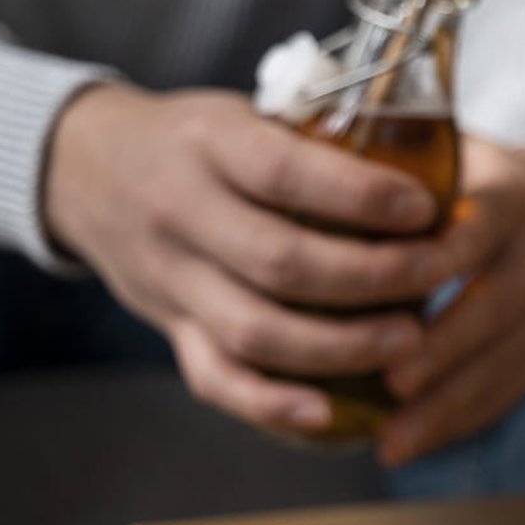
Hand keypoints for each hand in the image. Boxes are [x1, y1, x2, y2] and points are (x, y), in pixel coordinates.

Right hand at [44, 84, 463, 432]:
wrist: (87, 168)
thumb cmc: (198, 139)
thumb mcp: (245, 112)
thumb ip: (316, 136)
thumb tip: (429, 159)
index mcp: (209, 145)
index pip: (284, 172)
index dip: (360, 196)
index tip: (425, 208)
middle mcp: (181, 213)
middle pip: (280, 261)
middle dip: (372, 275)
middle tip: (437, 272)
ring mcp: (171, 279)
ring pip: (255, 330)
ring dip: (341, 345)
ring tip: (410, 339)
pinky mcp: (169, 327)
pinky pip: (215, 378)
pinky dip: (270, 403)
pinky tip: (328, 412)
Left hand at [380, 138, 524, 465]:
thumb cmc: (460, 181)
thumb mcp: (434, 160)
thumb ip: (383, 183)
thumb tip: (294, 220)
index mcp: (516, 193)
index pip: (478, 231)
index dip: (434, 267)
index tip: (384, 303)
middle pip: (498, 308)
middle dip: (443, 353)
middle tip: (389, 386)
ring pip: (507, 362)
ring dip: (449, 405)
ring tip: (393, 440)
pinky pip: (511, 389)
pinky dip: (461, 419)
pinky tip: (415, 441)